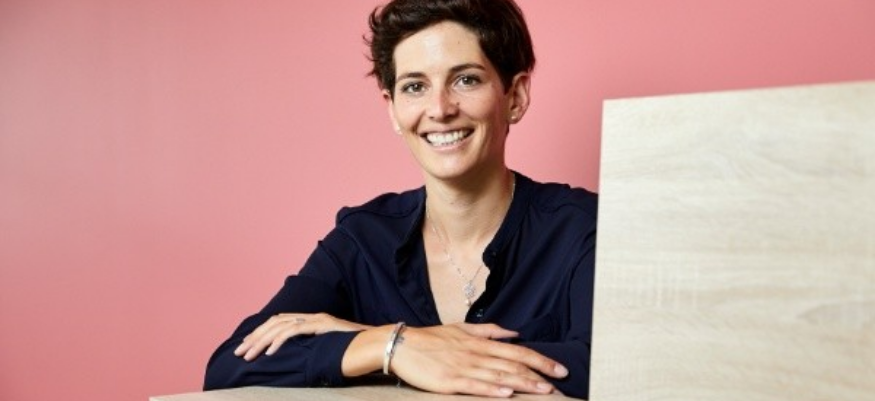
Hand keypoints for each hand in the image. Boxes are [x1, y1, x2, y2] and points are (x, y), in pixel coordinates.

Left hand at [234, 312, 371, 360]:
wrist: (377, 341)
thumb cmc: (356, 348)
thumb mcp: (330, 349)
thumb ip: (315, 351)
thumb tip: (300, 362)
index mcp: (312, 320)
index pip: (279, 322)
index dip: (261, 334)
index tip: (247, 348)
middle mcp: (312, 316)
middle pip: (274, 322)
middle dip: (254, 337)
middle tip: (239, 353)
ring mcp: (317, 319)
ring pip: (280, 326)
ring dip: (261, 340)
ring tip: (248, 355)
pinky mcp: (322, 325)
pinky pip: (295, 331)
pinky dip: (279, 340)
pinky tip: (270, 352)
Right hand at [390, 323, 567, 397]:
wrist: (401, 345)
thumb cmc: (431, 338)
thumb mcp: (462, 328)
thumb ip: (489, 330)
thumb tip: (513, 332)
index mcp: (480, 342)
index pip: (517, 351)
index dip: (540, 359)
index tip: (559, 368)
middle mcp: (476, 353)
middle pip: (513, 363)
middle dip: (539, 374)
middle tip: (559, 382)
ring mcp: (463, 367)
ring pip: (499, 375)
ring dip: (523, 383)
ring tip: (543, 390)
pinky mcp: (449, 381)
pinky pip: (475, 385)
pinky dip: (492, 389)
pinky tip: (506, 393)